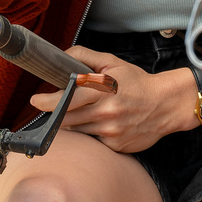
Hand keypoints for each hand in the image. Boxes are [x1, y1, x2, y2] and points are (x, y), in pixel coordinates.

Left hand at [28, 46, 196, 153]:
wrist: (166, 104)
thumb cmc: (138, 82)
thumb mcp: (113, 63)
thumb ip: (86, 57)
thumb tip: (63, 55)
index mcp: (103, 91)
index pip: (67, 98)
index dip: (48, 101)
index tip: (36, 100)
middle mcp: (105, 113)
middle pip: (67, 119)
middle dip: (55, 115)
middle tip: (50, 108)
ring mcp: (110, 132)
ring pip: (78, 131)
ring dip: (71, 123)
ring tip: (77, 113)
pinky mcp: (116, 146)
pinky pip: (93, 141)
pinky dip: (89, 133)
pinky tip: (97, 124)